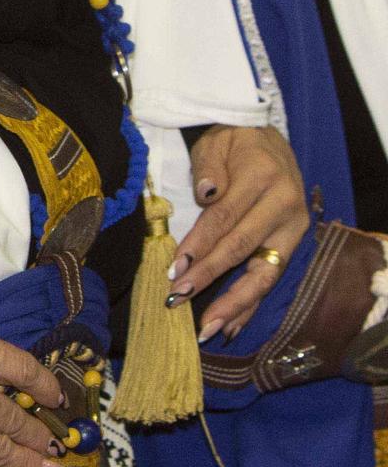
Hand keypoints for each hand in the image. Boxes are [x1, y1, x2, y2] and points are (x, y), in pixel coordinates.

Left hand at [169, 125, 309, 342]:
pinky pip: (270, 278)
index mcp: (263, 179)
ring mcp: (293, 229)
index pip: (224, 218)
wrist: (269, 139)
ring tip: (208, 328)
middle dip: (210, 278)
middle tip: (179, 299)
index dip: (198, 245)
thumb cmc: (234, 142)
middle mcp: (285, 207)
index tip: (174, 269)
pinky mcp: (293, 244)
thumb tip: (204, 194)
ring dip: (234, 303)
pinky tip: (232, 325)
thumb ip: (208, 168)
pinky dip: (251, 303)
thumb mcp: (216, 143)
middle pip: (242, 249)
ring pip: (263, 273)